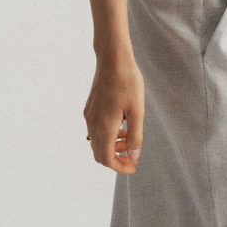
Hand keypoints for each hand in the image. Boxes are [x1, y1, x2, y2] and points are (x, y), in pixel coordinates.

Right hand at [84, 57, 143, 172]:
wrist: (112, 59)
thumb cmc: (128, 82)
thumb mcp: (137, 111)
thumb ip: (135, 136)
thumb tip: (133, 156)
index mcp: (104, 126)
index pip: (107, 158)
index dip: (120, 167)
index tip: (133, 166)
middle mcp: (93, 123)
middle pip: (99, 154)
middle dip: (116, 160)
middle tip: (133, 158)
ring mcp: (89, 116)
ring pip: (97, 142)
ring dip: (112, 147)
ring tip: (129, 140)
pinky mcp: (89, 108)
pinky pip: (95, 131)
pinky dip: (108, 136)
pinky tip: (122, 127)